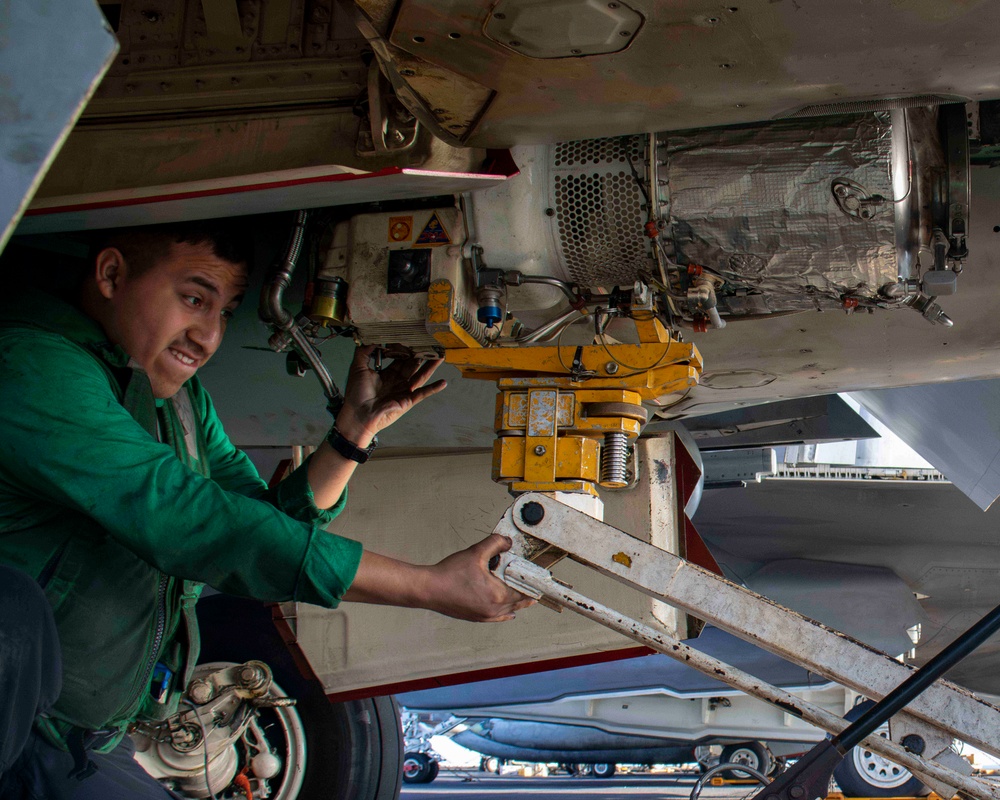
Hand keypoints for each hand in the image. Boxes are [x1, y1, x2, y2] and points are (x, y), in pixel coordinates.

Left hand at [335, 345, 445, 445]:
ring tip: (440, 356)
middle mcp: (397, 381)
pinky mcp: (408, 401)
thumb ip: (364, 352)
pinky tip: (443, 382)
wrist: (358, 415)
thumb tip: (372, 339)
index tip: (411, 338)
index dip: (405, 348)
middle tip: (431, 343)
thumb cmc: (356, 395)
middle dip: (421, 354)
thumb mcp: (357, 368)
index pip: (399, 358)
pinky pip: (422, 393)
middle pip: (413, 365)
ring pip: (420, 375)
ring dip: (431, 366)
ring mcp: (404, 391)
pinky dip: (433, 388)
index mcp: (386, 374)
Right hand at [342, 534, 535, 621]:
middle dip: (527, 592)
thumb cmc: (449, 574)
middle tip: (535, 585)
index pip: (523, 589)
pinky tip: (509, 612)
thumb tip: (507, 541)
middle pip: (519, 602)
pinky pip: (497, 617)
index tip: (541, 579)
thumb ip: (495, 544)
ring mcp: (484, 615)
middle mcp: (493, 609)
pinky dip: (505, 613)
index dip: (532, 583)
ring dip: (517, 602)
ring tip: (526, 597)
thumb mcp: (475, 553)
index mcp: (497, 594)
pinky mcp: (475, 617)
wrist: (428, 589)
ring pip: (509, 610)